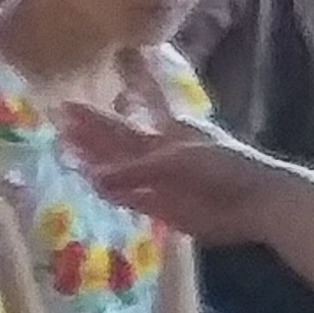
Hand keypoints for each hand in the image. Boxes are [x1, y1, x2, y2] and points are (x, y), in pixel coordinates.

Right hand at [53, 104, 309, 248]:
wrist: (255, 202)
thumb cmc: (223, 166)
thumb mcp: (179, 160)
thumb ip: (137, 170)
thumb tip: (95, 178)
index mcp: (169, 130)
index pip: (125, 119)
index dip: (96, 114)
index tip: (70, 104)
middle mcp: (160, 153)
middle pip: (117, 143)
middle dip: (90, 135)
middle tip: (59, 124)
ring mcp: (161, 181)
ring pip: (120, 172)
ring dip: (96, 163)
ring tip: (68, 153)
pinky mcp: (165, 208)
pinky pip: (133, 199)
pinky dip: (114, 194)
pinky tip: (94, 186)